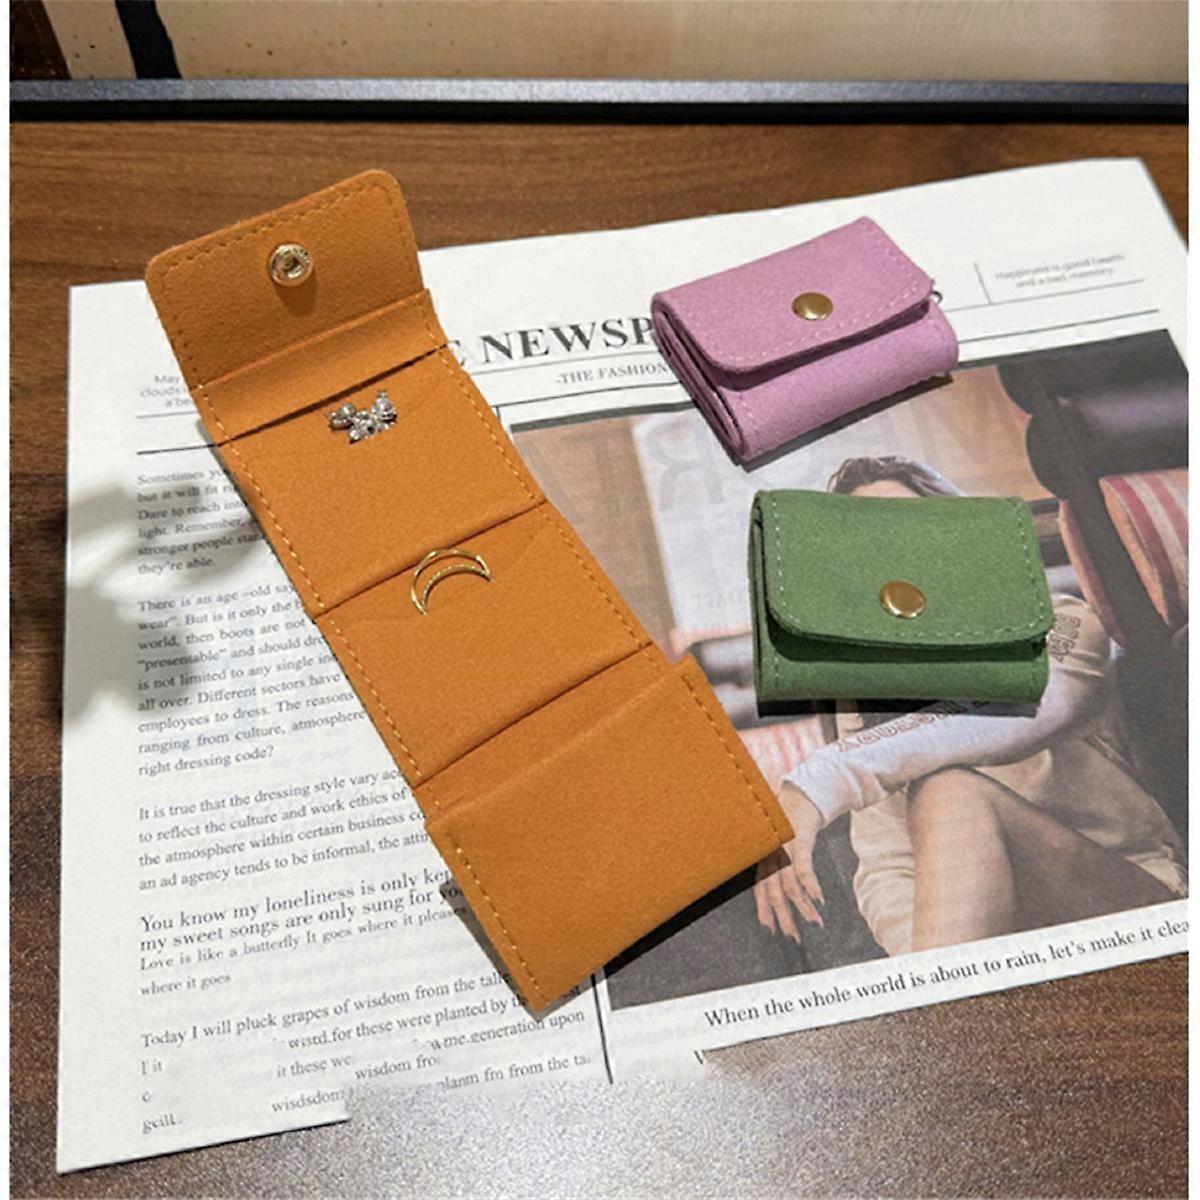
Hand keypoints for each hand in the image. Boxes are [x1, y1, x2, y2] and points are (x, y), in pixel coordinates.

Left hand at [754, 782, 825, 942]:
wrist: (802, 795)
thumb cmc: (792, 825)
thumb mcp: (783, 848)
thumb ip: (782, 869)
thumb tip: (788, 895)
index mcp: (766, 858)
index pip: (761, 889)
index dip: (765, 910)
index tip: (771, 931)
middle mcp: (772, 854)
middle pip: (774, 891)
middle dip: (784, 916)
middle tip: (793, 937)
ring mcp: (785, 847)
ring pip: (790, 883)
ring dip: (803, 906)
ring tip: (815, 922)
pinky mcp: (800, 839)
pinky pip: (803, 866)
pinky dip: (811, 884)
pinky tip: (818, 899)